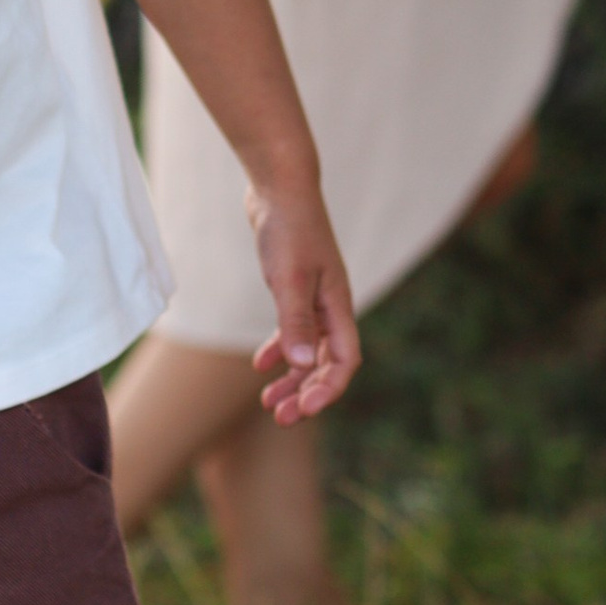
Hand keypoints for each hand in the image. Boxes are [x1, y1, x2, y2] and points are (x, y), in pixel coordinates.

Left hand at [245, 177, 360, 424]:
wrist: (280, 186)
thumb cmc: (289, 228)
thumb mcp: (289, 278)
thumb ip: (295, 321)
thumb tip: (298, 366)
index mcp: (338, 305)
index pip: (344, 361)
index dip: (326, 390)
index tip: (301, 411)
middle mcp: (331, 306)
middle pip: (326, 363)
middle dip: (306, 393)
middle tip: (280, 418)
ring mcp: (314, 297)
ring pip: (308, 351)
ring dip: (292, 378)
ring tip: (268, 402)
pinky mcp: (294, 288)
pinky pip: (293, 331)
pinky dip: (279, 350)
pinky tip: (260, 365)